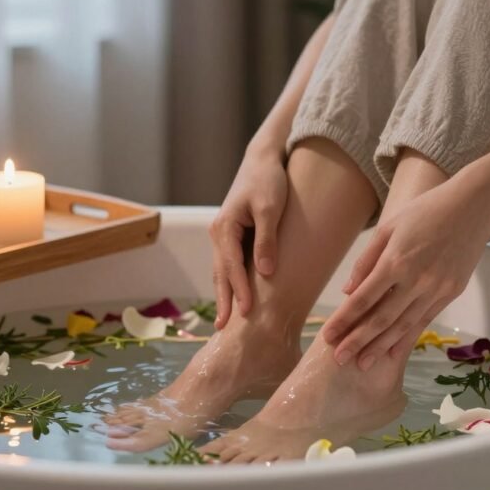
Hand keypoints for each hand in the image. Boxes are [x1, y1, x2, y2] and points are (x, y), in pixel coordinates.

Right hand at [210, 145, 287, 328]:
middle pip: (220, 272)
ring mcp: (223, 235)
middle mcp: (219, 233)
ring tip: (226, 321)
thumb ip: (267, 240)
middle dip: (223, 300)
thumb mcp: (271, 209)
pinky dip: (231, 281)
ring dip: (225, 294)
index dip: (239, 290)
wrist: (263, 160)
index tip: (248, 312)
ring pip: (222, 270)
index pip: (231, 265)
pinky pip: (230, 263)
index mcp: (224, 227)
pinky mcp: (233, 236)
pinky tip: (235, 297)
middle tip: (224, 328)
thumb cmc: (268, 181)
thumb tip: (265, 272)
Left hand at [320, 176, 489, 369]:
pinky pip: (424, 321)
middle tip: (339, 360)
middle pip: (382, 319)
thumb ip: (366, 261)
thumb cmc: (424, 212)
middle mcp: (416, 280)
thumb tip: (349, 291)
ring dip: (381, 347)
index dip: (344, 320)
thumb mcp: (387, 228)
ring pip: (403, 326)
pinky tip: (392, 351)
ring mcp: (436, 289)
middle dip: (358, 341)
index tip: (327, 336)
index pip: (363, 299)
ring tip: (362, 364)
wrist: (472, 207)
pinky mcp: (450, 293)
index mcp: (395, 261)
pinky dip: (407, 338)